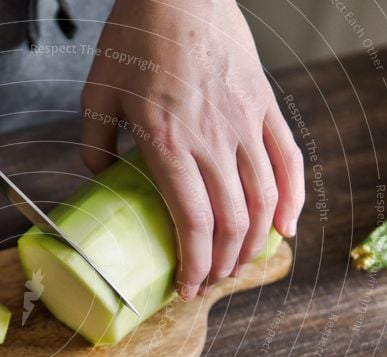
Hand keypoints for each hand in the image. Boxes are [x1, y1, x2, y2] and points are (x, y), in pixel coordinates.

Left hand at [81, 0, 303, 297]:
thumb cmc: (135, 38)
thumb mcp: (97, 95)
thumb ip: (94, 144)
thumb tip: (100, 176)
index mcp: (169, 143)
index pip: (194, 222)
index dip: (195, 264)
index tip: (188, 287)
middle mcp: (214, 140)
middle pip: (233, 221)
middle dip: (223, 264)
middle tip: (209, 283)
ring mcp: (246, 123)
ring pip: (264, 198)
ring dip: (255, 242)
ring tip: (241, 265)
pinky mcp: (265, 105)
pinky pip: (288, 159)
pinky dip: (292, 197)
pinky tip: (287, 225)